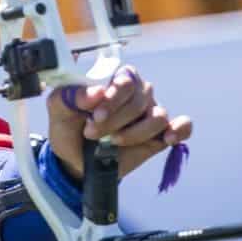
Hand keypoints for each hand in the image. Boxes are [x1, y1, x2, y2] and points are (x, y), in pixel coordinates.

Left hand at [47, 66, 191, 180]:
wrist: (75, 161)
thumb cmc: (69, 127)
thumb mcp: (58, 109)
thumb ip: (69, 95)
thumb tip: (95, 93)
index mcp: (117, 79)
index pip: (126, 79)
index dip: (114, 98)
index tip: (96, 115)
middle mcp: (138, 93)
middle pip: (140, 99)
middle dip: (116, 120)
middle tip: (93, 133)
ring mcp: (151, 114)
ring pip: (158, 116)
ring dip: (135, 133)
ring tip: (114, 142)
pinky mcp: (161, 135)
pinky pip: (183, 126)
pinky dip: (178, 130)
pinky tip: (166, 139)